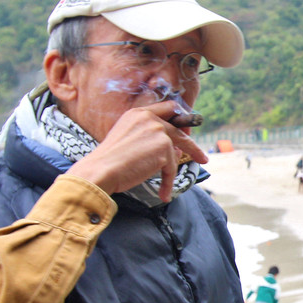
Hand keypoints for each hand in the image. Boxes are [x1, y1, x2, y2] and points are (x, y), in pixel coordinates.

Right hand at [66, 100, 207, 202]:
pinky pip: (170, 169)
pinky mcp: (163, 148)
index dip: (180, 119)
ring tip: (168, 188)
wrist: (100, 170)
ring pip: (175, 152)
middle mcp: (150, 118)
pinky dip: (167, 183)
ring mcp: (158, 132)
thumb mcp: (128, 139)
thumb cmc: (108, 160)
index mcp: (138, 113)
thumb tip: (173, 148)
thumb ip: (149, 138)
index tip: (186, 130)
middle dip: (191, 145)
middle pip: (180, 129)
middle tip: (201, 157)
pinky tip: (163, 194)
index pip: (168, 108)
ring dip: (171, 170)